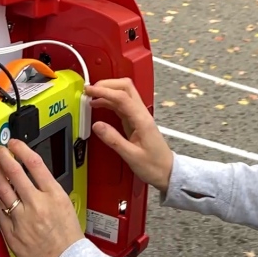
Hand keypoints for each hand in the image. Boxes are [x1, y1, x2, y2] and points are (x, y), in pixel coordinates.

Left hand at [0, 141, 85, 256]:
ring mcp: (22, 219)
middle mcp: (37, 205)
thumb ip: (49, 190)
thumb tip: (34, 176)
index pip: (35, 163)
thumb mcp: (66, 204)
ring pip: (2, 190)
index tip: (15, 144)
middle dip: (3, 157)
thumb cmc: (68, 238)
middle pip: (14, 173)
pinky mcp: (11, 232)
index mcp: (54, 196)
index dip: (21, 150)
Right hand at [86, 78, 174, 192]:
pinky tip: (99, 105)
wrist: (167, 171)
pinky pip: (122, 104)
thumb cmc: (154, 166)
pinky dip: (109, 101)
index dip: (104, 91)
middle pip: (125, 87)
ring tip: (91, 97)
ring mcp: (139, 116)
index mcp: (142, 120)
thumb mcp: (131, 156)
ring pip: (124, 93)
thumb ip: (113, 140)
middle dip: (106, 84)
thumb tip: (97, 126)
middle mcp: (142, 114)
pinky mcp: (136, 120)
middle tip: (90, 90)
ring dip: (107, 92)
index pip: (122, 97)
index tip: (90, 91)